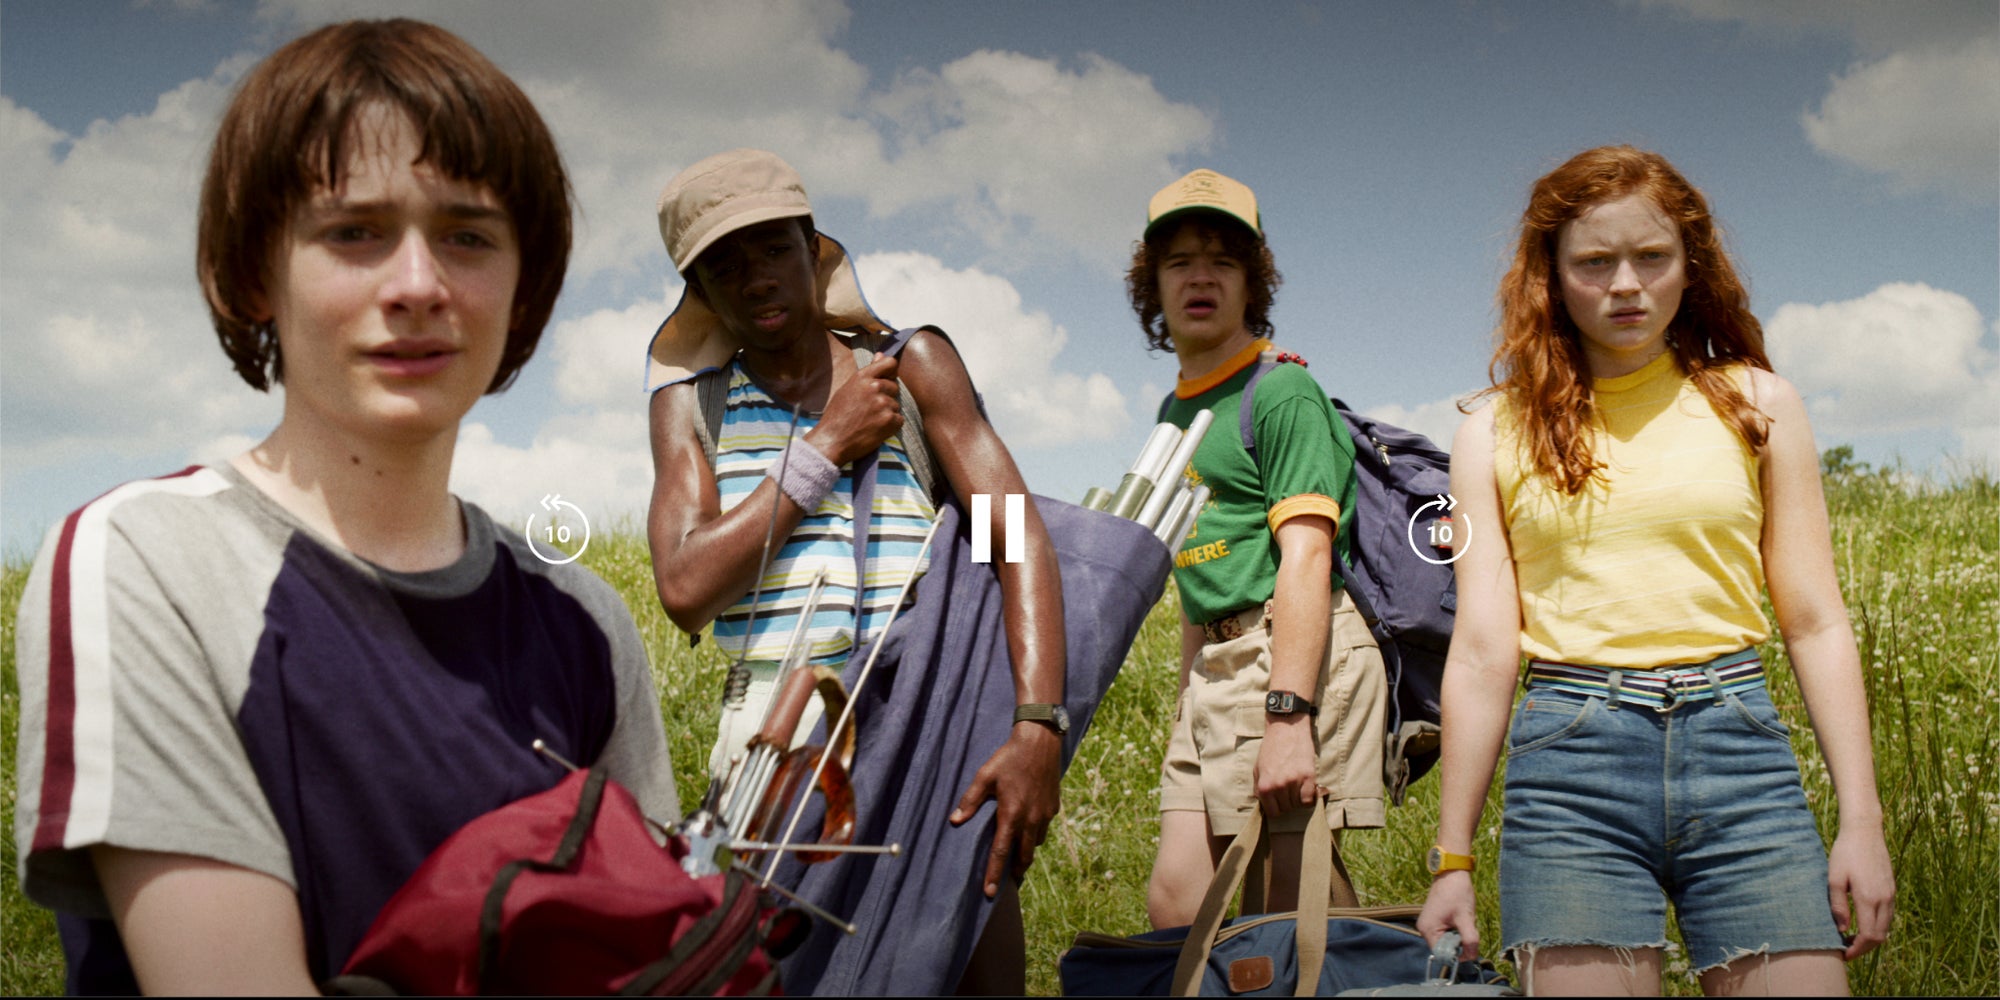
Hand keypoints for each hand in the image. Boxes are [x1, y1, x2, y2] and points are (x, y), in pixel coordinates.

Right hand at [806, 354, 902, 465]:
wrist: (832, 441)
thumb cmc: (836, 416)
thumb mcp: (847, 389)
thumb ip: (867, 374)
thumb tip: (880, 355)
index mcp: (862, 377)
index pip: (890, 363)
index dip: (890, 371)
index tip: (887, 379)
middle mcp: (875, 387)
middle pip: (894, 387)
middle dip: (886, 397)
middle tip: (870, 410)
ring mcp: (883, 404)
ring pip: (896, 405)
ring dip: (887, 413)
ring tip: (870, 422)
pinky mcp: (890, 420)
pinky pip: (899, 420)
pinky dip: (891, 426)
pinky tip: (876, 430)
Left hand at [949, 722, 1061, 897]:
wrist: (1040, 743)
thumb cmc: (1009, 758)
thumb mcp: (985, 777)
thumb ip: (970, 801)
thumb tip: (955, 821)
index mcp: (1011, 814)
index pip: (1000, 852)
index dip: (994, 874)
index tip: (990, 892)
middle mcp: (1031, 819)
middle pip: (1023, 857)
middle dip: (1014, 871)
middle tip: (1006, 882)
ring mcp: (1045, 815)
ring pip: (1035, 845)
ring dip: (1025, 853)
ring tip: (1016, 858)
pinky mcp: (1054, 808)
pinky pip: (1044, 830)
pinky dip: (1035, 836)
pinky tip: (1028, 831)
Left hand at [1253, 714, 1317, 815]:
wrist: (1286, 729)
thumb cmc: (1271, 749)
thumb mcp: (1258, 769)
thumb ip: (1259, 788)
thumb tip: (1264, 805)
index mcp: (1264, 786)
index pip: (1273, 813)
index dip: (1277, 808)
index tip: (1280, 801)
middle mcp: (1278, 786)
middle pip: (1287, 809)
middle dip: (1288, 802)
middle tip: (1289, 788)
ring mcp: (1293, 782)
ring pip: (1298, 805)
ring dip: (1298, 798)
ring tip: (1296, 784)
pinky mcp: (1308, 777)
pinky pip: (1309, 800)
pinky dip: (1309, 797)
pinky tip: (1307, 788)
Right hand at [1417, 870, 1478, 960]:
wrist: (1451, 873)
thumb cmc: (1457, 893)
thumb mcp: (1466, 918)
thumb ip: (1470, 939)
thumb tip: (1472, 957)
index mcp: (1428, 930)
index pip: (1442, 954)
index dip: (1457, 954)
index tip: (1469, 945)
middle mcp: (1424, 929)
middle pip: (1444, 948)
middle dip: (1459, 943)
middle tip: (1468, 929)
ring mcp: (1428, 924)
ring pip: (1446, 940)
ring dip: (1458, 935)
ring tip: (1464, 920)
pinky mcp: (1433, 919)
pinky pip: (1445, 932)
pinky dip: (1455, 930)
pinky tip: (1460, 918)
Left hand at [1828, 824, 1893, 958]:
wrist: (1865, 832)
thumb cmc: (1845, 853)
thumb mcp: (1834, 878)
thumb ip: (1838, 906)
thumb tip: (1842, 930)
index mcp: (1869, 898)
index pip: (1869, 936)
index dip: (1857, 950)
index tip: (1844, 954)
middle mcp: (1884, 899)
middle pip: (1880, 936)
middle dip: (1864, 947)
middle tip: (1845, 949)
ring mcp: (1891, 894)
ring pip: (1886, 927)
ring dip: (1872, 938)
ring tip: (1851, 938)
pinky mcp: (1892, 889)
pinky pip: (1888, 916)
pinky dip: (1877, 926)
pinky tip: (1862, 923)